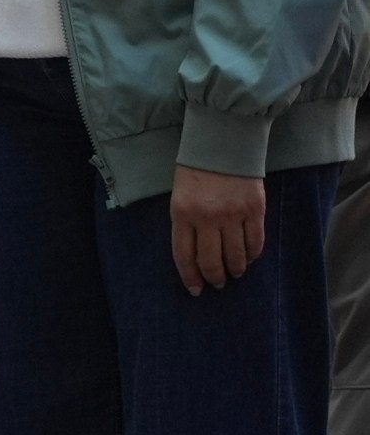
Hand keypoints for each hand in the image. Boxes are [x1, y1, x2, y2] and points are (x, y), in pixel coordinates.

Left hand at [171, 163, 270, 294]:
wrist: (223, 145)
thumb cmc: (196, 172)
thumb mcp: (179, 197)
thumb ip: (186, 224)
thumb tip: (195, 256)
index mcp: (182, 214)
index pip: (184, 255)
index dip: (190, 276)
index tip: (196, 290)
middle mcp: (207, 218)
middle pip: (212, 260)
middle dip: (215, 277)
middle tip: (218, 283)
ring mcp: (233, 215)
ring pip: (236, 255)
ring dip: (236, 269)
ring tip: (235, 273)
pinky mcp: (255, 210)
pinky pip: (256, 242)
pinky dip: (253, 255)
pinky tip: (249, 258)